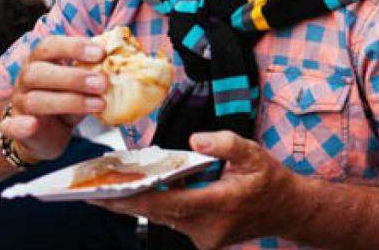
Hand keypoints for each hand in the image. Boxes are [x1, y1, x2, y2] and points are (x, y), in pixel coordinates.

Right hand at [1, 36, 107, 162]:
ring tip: (99, 104)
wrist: (45, 132)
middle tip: (102, 83)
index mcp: (42, 61)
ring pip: (35, 100)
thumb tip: (123, 68)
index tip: (100, 53)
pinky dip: (20, 126)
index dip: (74, 47)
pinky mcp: (15, 127)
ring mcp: (19, 103)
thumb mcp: (82, 84)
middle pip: (39, 72)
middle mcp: (27, 79)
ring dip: (69, 101)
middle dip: (73, 77)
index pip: (50, 46)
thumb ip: (95, 75)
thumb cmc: (66, 99)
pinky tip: (32, 125)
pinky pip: (11, 126)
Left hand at [94, 132, 290, 248]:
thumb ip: (226, 144)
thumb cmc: (270, 180)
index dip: (133, 198)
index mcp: (219, 205)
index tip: (105, 192)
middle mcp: (207, 228)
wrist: (288, 210)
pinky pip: (172, 220)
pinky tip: (139, 193)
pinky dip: (154, 206)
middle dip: (122, 202)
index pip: (166, 203)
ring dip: (136, 204)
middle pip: (155, 213)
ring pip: (161, 218)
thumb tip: (197, 140)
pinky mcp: (202, 238)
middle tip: (90, 190)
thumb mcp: (254, 154)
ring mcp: (203, 237)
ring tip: (107, 188)